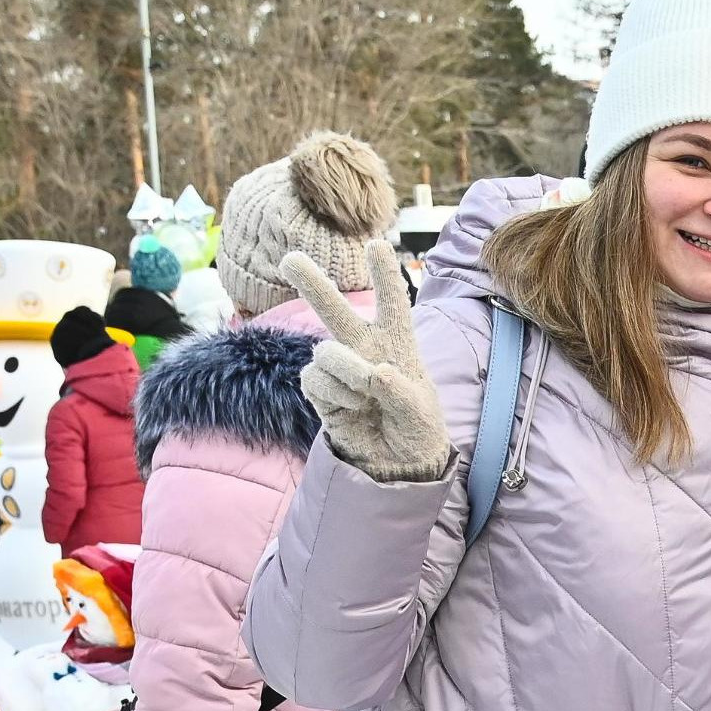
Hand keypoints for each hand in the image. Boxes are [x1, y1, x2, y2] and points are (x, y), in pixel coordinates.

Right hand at [280, 243, 451, 481]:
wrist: (397, 465)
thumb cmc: (416, 430)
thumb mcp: (420, 412)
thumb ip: (400, 390)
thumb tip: (373, 371)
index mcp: (397, 344)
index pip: (391, 303)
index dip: (384, 275)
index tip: (377, 245)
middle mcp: (364, 349)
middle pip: (335, 309)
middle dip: (312, 283)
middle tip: (289, 259)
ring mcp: (339, 370)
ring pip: (326, 352)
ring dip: (345, 371)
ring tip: (365, 394)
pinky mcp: (321, 391)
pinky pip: (314, 379)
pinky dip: (333, 392)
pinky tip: (352, 406)